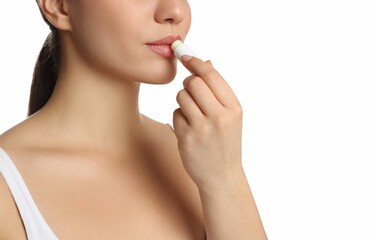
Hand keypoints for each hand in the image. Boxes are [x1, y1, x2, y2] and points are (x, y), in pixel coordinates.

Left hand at [173, 56, 243, 190]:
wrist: (222, 175)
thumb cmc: (226, 141)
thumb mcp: (231, 116)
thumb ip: (219, 90)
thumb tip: (206, 62)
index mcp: (234, 108)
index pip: (211, 76)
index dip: (195, 62)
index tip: (184, 54)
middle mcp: (220, 117)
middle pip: (193, 83)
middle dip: (188, 83)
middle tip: (191, 91)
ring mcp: (202, 129)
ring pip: (181, 97)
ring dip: (183, 101)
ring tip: (193, 114)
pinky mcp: (186, 139)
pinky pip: (176, 114)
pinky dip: (180, 117)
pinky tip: (189, 129)